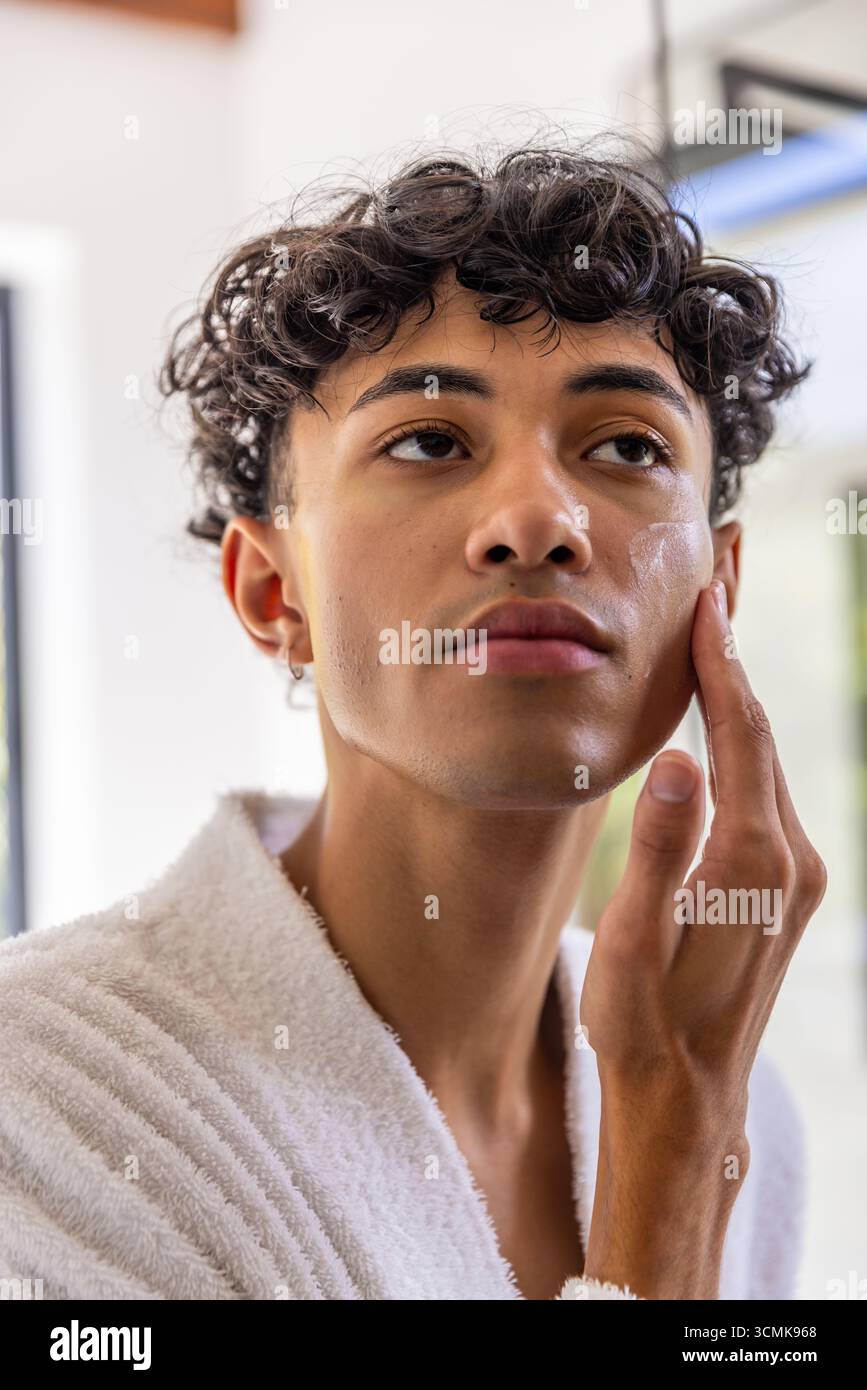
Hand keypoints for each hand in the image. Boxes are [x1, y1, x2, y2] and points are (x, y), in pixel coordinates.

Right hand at [579, 578, 826, 1297]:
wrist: (688, 1102)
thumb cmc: (643, 1028)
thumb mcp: (634, 946)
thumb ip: (657, 852)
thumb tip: (679, 759)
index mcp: (752, 862)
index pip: (740, 735)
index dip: (721, 664)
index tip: (707, 600)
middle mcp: (790, 860)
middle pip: (763, 735)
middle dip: (735, 659)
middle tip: (714, 584)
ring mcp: (796, 875)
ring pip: (768, 761)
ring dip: (740, 696)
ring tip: (713, 632)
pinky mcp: (785, 888)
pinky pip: (766, 791)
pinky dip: (745, 741)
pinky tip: (721, 718)